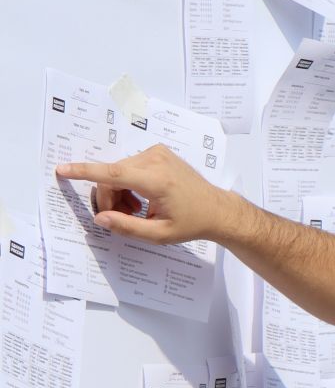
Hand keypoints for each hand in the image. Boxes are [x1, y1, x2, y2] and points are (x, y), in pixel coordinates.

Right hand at [54, 145, 235, 244]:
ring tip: (135, 211)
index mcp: (157, 180)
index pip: (113, 174)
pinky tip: (141, 199)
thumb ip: (127, 227)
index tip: (63, 169)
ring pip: (118, 172)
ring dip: (118, 192)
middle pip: (112, 177)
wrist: (218, 209)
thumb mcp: (160, 234)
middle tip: (122, 218)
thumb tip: (100, 218)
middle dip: (109, 199)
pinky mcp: (157, 152)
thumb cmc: (192, 223)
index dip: (85, 172)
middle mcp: (156, 161)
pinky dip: (127, 183)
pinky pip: (128, 167)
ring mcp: (157, 153)